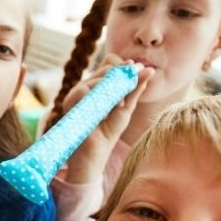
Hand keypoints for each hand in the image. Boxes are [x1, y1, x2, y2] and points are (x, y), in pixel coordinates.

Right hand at [63, 55, 153, 183]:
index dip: (122, 67)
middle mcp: (85, 89)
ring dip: (110, 89)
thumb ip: (134, 90)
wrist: (93, 154)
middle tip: (129, 86)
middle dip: (119, 75)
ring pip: (96, 79)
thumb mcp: (125, 109)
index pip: (109, 70)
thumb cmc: (107, 134)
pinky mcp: (70, 102)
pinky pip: (85, 89)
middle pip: (103, 71)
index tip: (135, 66)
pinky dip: (98, 97)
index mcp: (97, 89)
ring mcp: (76, 95)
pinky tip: (104, 110)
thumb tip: (149, 69)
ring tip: (115, 106)